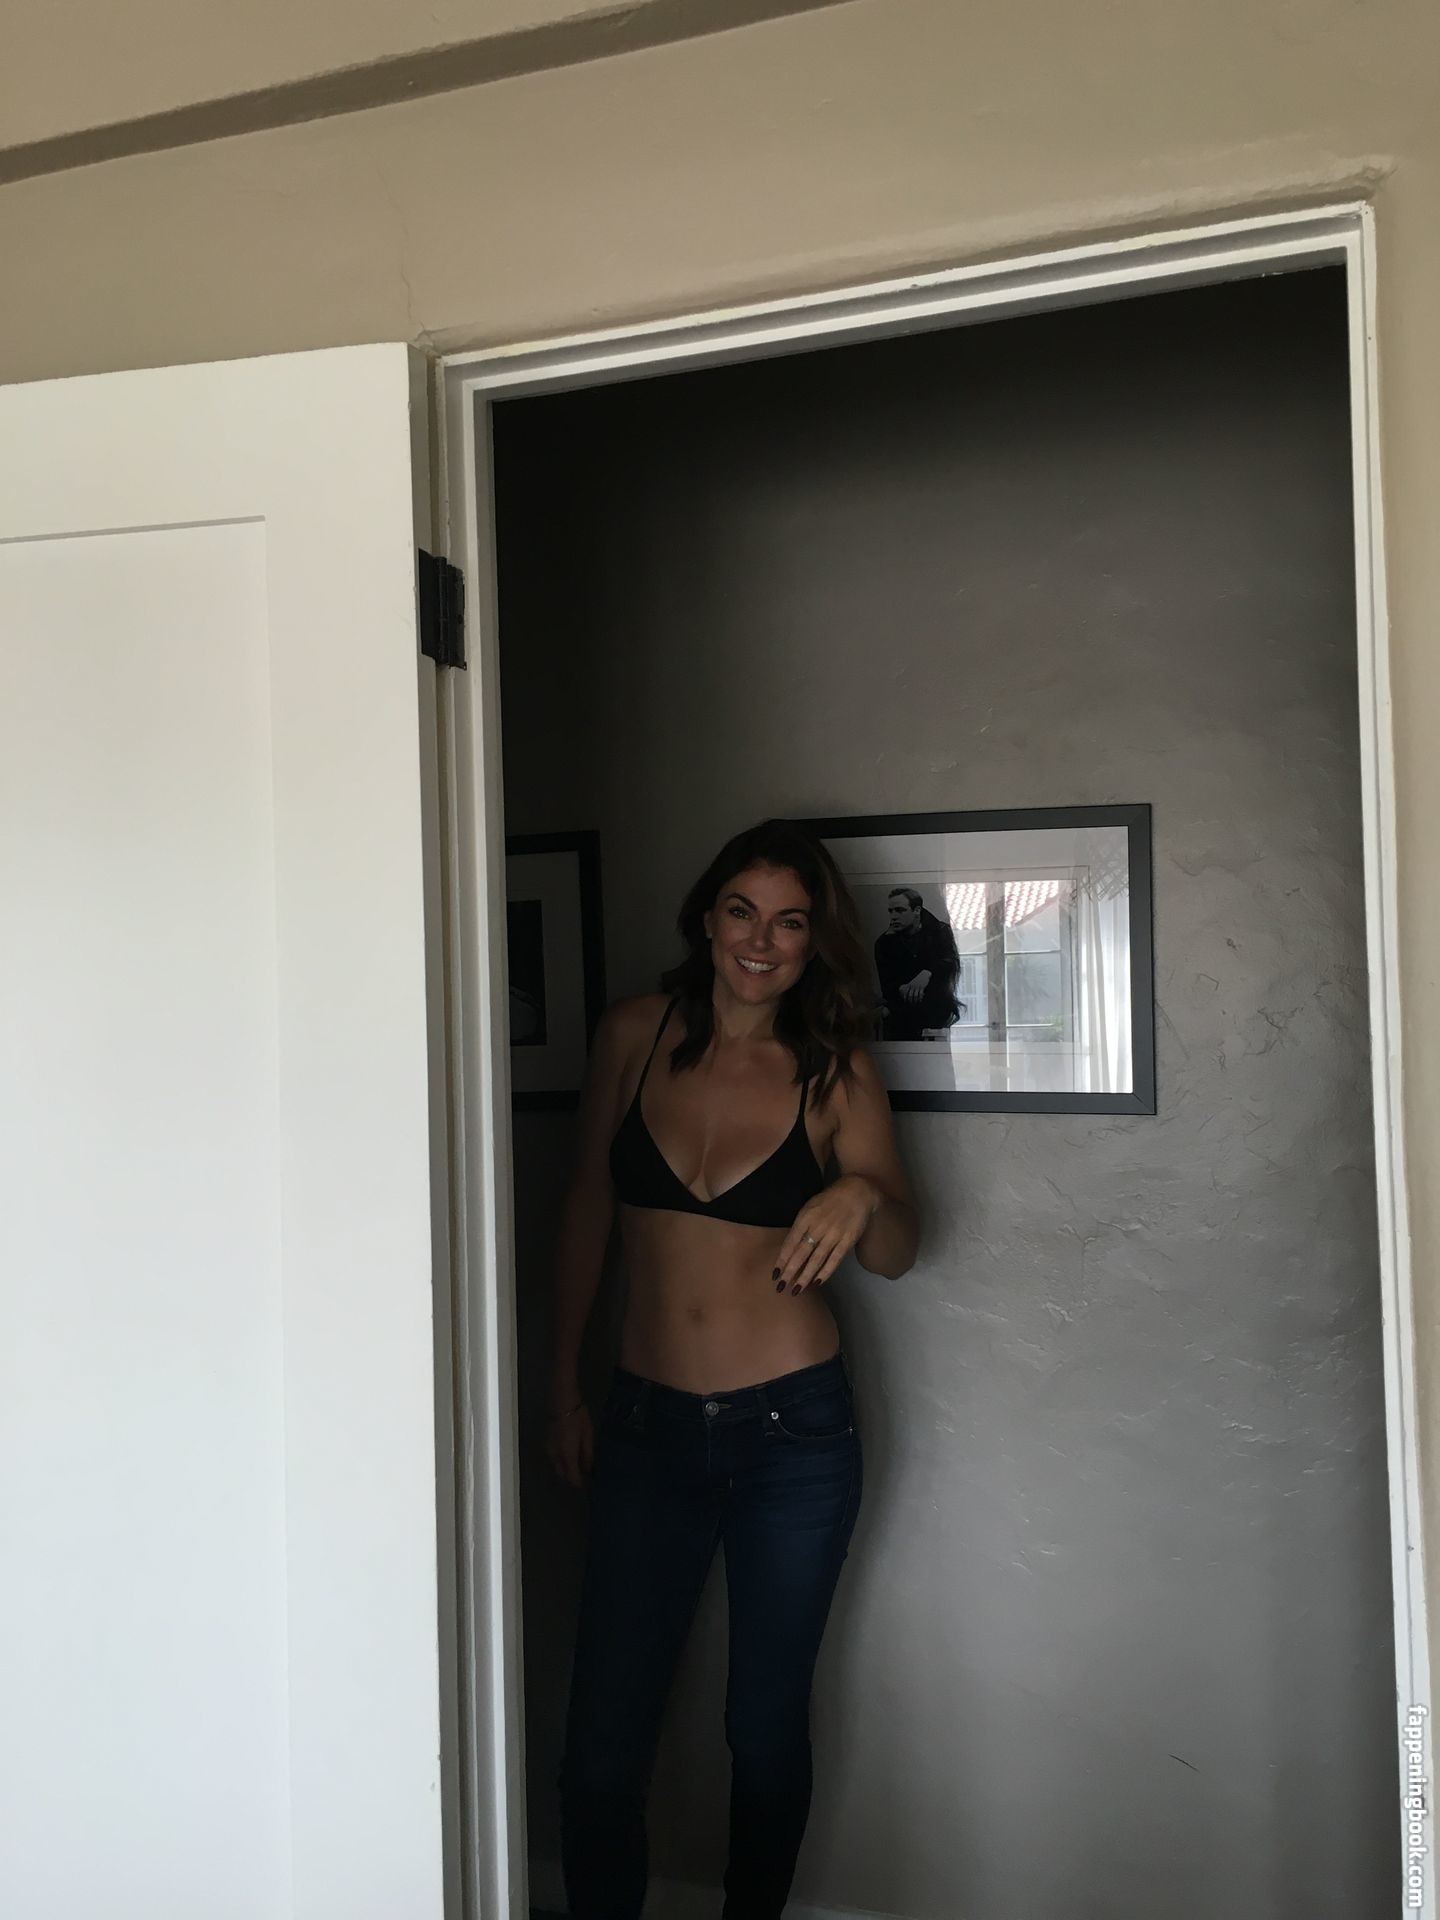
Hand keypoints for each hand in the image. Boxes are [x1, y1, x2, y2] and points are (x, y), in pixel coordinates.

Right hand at [545, 1400, 594, 1488]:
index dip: (579, 1483)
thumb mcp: (588, 1436)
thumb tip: (588, 1469)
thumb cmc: (578, 1418)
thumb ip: (587, 1454)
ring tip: (577, 1467)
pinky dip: (561, 1462)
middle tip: (583, 1477)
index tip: (587, 1486)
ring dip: (565, 1470)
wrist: (563, 1403)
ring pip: (557, 1467)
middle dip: (571, 1478)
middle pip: (562, 1474)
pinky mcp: (548, 1443)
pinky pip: (554, 1459)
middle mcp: (556, 1456)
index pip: (571, 1477)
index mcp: (567, 1456)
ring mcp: (550, 1450)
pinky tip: (569, 1458)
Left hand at [772, 1175, 882, 1295]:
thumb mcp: (809, 1207)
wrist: (857, 1192)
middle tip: (781, 1287)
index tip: (775, 1274)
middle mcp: (818, 1227)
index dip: (782, 1260)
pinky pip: (834, 1260)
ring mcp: (833, 1235)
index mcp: (805, 1217)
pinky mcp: (847, 1241)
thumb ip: (800, 1226)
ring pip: (816, 1260)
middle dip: (790, 1272)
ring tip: (796, 1290)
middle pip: (801, 1254)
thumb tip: (790, 1247)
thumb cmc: (829, 1200)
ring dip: (805, 1277)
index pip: (790, 1243)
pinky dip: (825, 1272)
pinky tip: (817, 1283)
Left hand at [900, 969, 930, 1003]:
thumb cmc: (918, 980)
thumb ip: (910, 987)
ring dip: (915, 1001)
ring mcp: (917, 987)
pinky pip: (920, 994)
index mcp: (909, 985)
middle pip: (910, 995)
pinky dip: (920, 998)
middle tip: (911, 1004)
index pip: (905, 992)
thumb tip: (908, 993)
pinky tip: (920, 1001)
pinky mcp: (922, 987)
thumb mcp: (912, 982)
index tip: (905, 1001)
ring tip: (915, 1004)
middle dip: (910, 1001)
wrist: (924, 975)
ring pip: (915, 996)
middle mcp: (913, 986)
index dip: (905, 997)